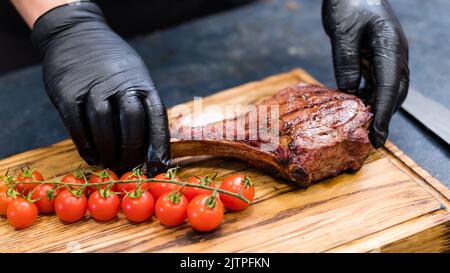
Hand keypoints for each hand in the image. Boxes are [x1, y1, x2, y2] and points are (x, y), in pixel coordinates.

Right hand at [31, 2, 169, 173]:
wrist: (75, 34)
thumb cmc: (111, 63)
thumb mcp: (135, 74)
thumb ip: (142, 103)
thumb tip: (152, 143)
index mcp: (141, 82)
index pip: (156, 116)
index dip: (159, 144)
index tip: (160, 165)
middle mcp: (119, 84)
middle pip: (131, 122)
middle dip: (132, 150)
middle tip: (130, 167)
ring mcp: (92, 87)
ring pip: (104, 125)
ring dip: (109, 151)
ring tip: (111, 164)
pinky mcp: (67, 93)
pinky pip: (78, 126)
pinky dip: (86, 146)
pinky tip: (93, 157)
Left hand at [322, 0, 408, 147]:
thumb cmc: (348, 2)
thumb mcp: (342, 34)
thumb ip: (347, 64)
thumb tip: (350, 93)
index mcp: (391, 47)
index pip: (389, 88)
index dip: (382, 114)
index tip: (376, 136)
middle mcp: (396, 53)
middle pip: (395, 92)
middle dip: (384, 116)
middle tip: (371, 139)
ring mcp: (389, 53)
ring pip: (389, 88)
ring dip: (378, 107)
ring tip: (364, 127)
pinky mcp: (378, 54)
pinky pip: (378, 80)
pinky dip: (370, 95)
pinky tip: (358, 105)